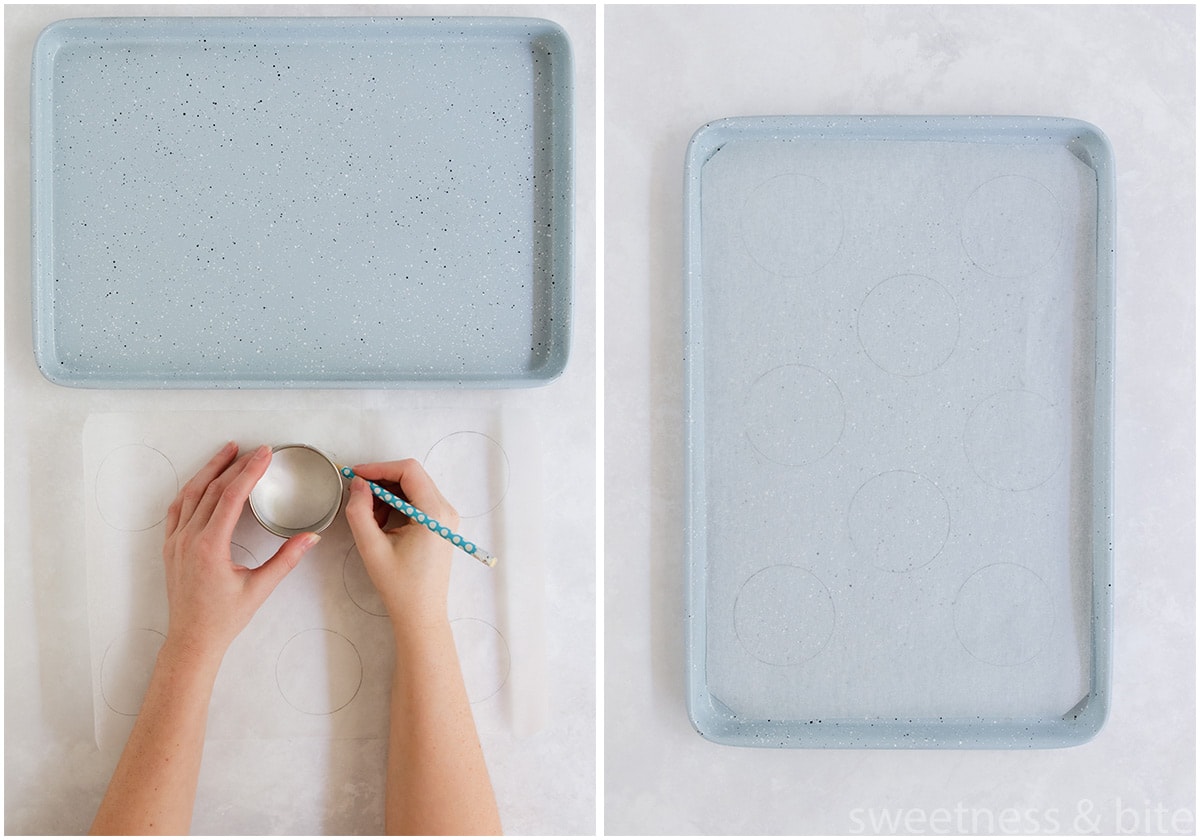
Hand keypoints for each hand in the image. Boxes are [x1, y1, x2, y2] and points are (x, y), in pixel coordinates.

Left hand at [161, 442, 318, 669]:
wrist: (192, 639)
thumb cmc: (224, 618)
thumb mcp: (260, 588)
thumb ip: (286, 559)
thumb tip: (312, 537)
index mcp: (209, 546)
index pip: (231, 496)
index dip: (249, 472)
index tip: (265, 454)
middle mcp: (188, 539)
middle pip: (212, 489)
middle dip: (234, 465)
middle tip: (254, 450)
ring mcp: (176, 541)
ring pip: (191, 494)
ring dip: (209, 470)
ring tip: (227, 452)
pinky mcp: (170, 547)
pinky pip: (177, 509)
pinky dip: (191, 489)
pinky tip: (202, 481)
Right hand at [343, 459, 458, 630]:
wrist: (421, 613)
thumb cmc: (400, 585)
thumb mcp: (372, 547)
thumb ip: (360, 511)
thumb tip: (358, 484)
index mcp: (434, 513)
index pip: (408, 471)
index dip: (379, 468)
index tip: (356, 475)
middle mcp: (445, 510)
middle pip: (412, 476)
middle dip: (382, 481)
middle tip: (359, 496)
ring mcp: (446, 518)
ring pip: (414, 488)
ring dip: (388, 494)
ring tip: (370, 517)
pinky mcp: (441, 525)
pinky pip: (418, 501)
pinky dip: (397, 504)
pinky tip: (381, 523)